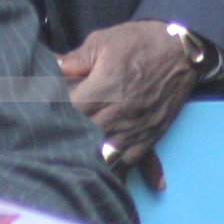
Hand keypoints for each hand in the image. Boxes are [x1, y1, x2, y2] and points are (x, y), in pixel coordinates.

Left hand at [59, 20, 196, 189]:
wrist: (183, 51)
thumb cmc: (140, 42)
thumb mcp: (103, 41)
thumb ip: (74, 59)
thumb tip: (49, 69)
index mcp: (103, 90)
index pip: (68, 112)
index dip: (52, 115)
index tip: (40, 116)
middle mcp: (117, 115)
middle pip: (83, 140)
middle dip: (66, 142)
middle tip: (49, 144)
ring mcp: (134, 130)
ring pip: (105, 158)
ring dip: (89, 162)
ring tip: (72, 168)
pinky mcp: (150, 137)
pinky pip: (133, 164)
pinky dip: (120, 172)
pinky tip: (109, 183)